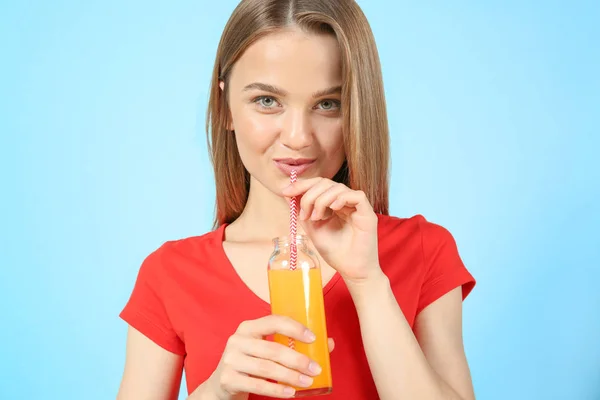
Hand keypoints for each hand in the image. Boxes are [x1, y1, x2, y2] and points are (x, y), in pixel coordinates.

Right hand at [202, 315, 334, 399]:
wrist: (222, 384)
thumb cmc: (251, 362)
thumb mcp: (266, 349)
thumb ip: (293, 344)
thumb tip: (329, 343)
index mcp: (248, 327)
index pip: (273, 321)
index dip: (295, 328)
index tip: (313, 338)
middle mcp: (237, 340)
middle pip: (273, 349)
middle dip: (298, 360)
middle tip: (316, 368)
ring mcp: (230, 359)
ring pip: (267, 368)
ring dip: (291, 376)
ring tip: (307, 381)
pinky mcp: (228, 379)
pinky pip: (257, 384)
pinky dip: (276, 390)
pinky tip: (290, 393)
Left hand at [282, 177, 380, 282]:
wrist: (351, 271)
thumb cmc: (335, 252)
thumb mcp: (312, 229)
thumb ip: (302, 212)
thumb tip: (288, 194)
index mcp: (333, 204)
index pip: (318, 185)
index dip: (302, 185)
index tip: (286, 192)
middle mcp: (346, 202)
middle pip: (326, 182)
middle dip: (309, 193)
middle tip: (303, 213)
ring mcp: (357, 207)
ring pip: (338, 187)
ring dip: (322, 199)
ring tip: (316, 218)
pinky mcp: (368, 213)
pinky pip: (357, 195)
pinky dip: (341, 198)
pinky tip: (333, 209)